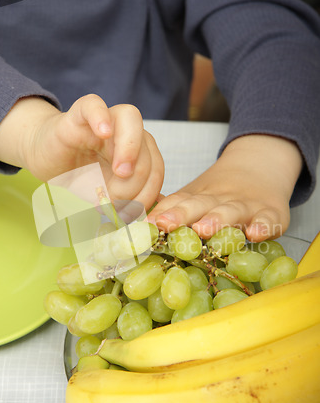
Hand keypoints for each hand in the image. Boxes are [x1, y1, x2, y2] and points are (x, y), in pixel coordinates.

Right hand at [0, 95, 163, 208]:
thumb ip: (128, 201)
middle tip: (118, 199)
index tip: (132, 212)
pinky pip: (93, 105)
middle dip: (137, 179)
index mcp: (138, 151)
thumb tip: (148, 212)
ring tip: (121, 172)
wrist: (47, 161)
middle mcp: (126, 132)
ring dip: (131, 148)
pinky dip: (101, 116)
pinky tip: (103, 132)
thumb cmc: (80, 177)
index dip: (149, 192)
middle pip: (147, 147)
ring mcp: (104, 120)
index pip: (156, 167)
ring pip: (130, 117)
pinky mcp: (78, 115)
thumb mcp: (107, 196)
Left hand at [148, 135, 302, 241]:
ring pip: (230, 211)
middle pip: (197, 206)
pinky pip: (268, 220)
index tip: (141, 225)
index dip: (158, 214)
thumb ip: (170, 210)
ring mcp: (245, 206)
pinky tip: (255, 235)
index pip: (175, 204)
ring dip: (216, 220)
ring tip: (203, 229)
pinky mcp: (271, 213)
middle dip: (180, 215)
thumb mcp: (194, 198)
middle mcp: (217, 201)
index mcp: (195, 199)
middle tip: (163, 224)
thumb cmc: (219, 195)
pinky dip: (263, 226)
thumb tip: (131, 220)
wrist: (259, 168)